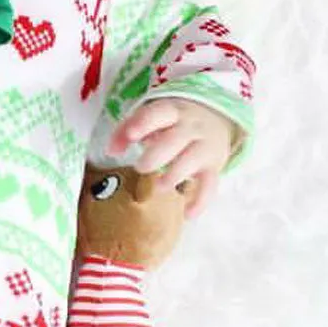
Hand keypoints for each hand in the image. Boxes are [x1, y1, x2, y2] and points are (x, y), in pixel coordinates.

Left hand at [106, 99, 235, 218]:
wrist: (216, 117)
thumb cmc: (172, 122)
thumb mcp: (153, 118)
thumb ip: (127, 130)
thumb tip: (111, 150)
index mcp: (171, 112)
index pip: (158, 114)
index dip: (143, 124)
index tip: (132, 136)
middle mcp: (190, 128)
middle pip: (174, 140)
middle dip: (156, 155)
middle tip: (140, 167)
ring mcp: (204, 147)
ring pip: (192, 160)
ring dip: (174, 176)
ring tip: (158, 186)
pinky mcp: (213, 167)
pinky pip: (210, 185)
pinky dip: (200, 201)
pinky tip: (187, 214)